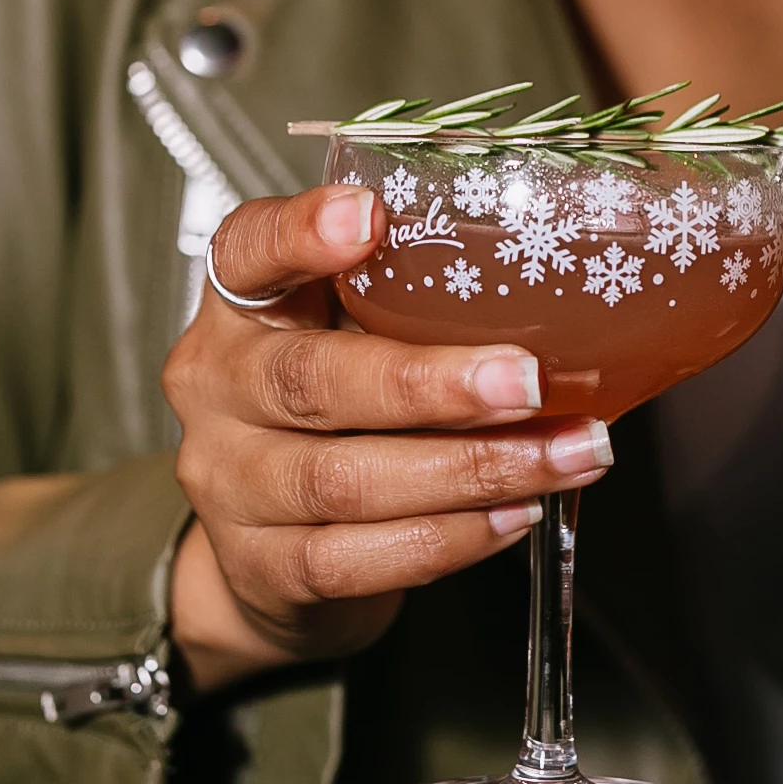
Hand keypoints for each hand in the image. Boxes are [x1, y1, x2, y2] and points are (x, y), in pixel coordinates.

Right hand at [161, 182, 612, 692]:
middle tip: (528, 380)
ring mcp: (229, 484)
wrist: (261, 553)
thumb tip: (564, 296)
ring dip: (472, 471)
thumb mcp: (348, 337)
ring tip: (565, 455)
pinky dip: (446, 540)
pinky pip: (354, 559)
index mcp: (242, 308)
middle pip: (311, 381)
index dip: (301, 232)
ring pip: (345, 481)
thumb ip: (412, 307)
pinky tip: (514, 516)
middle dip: (432, 385)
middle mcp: (217, 388)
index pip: (247, 251)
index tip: (368, 216)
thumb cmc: (332, 417)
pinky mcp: (261, 567)